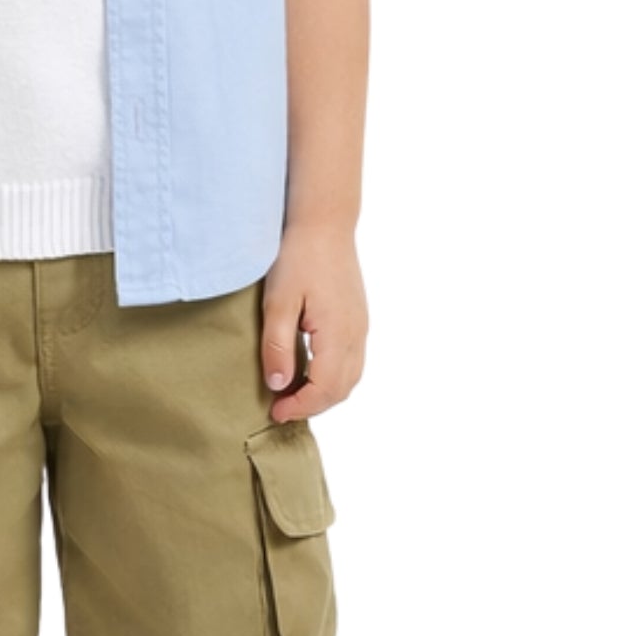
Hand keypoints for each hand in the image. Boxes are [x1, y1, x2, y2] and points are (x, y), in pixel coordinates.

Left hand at [260, 221, 367, 422]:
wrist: (324, 224)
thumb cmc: (299, 257)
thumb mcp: (278, 302)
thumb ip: (277, 346)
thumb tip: (278, 385)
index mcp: (338, 334)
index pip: (325, 389)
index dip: (300, 406)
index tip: (275, 411)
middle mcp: (356, 335)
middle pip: (342, 389)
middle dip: (313, 405)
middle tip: (281, 408)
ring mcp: (361, 327)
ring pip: (351, 377)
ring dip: (325, 393)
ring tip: (294, 394)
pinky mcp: (358, 318)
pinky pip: (352, 360)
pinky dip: (333, 376)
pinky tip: (310, 370)